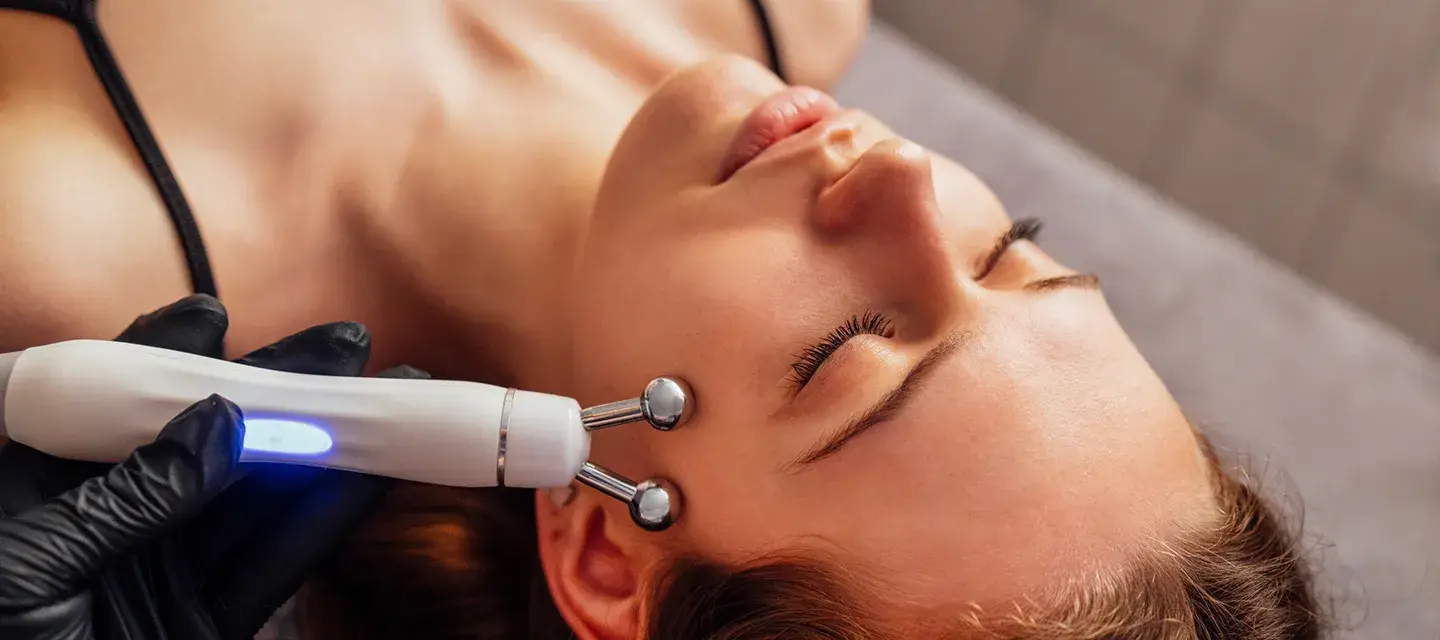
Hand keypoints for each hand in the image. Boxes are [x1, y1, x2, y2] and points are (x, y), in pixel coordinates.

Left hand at [0, 294, 428, 639]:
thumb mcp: (34, 573)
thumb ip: (126, 499)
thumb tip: (215, 425)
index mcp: (36, 498)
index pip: (103, 409)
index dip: (160, 356)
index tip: (214, 315)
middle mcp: (104, 525)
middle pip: (201, 440)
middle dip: (272, 392)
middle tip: (343, 346)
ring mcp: (159, 575)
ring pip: (254, 498)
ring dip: (323, 449)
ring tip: (387, 401)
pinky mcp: (202, 623)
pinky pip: (272, 563)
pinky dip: (323, 520)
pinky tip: (367, 476)